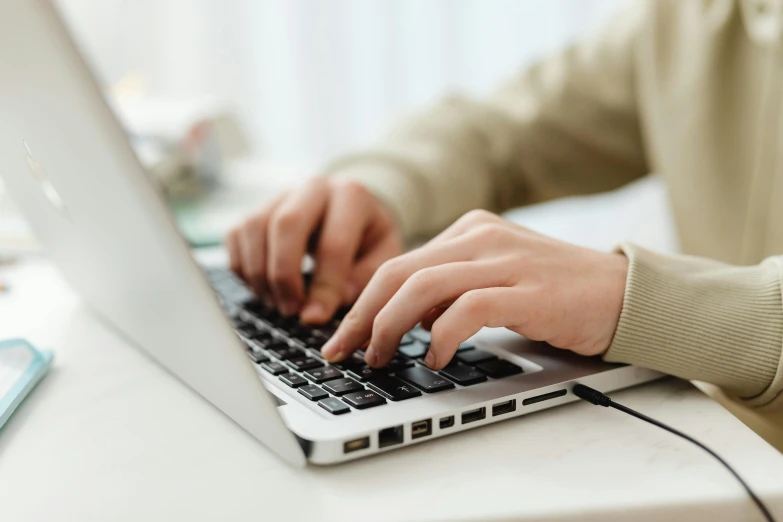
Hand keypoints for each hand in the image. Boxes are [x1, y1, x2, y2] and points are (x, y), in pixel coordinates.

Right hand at [226, 178, 403, 322]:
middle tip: (291, 310)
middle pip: (286, 224)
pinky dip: (243, 269)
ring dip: (260, 274)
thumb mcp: (382, 256)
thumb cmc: (368, 238)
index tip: (315, 318)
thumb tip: (327, 303)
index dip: (323, 287)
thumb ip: (363, 279)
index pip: (333, 244)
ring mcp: (280, 194)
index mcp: (352, 196)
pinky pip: (235, 236)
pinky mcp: (255, 208)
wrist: (350, 210)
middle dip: (284, 275)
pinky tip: (264, 289)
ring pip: (254, 228)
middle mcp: (313, 187)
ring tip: (278, 304)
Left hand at [321, 210, 627, 368]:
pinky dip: (441, 336)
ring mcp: (506, 261)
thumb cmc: (556, 292)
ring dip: (390, 327)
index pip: (398, 264)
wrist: (624, 293)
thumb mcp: (495, 278)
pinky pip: (467, 310)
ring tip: (381, 357)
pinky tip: (434, 358)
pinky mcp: (528, 291)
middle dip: (362, 316)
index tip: (344, 336)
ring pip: (423, 287)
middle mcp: (481, 237)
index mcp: (469, 230)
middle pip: (399, 273)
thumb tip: (402, 319)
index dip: (363, 303)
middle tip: (344, 351)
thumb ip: (451, 290)